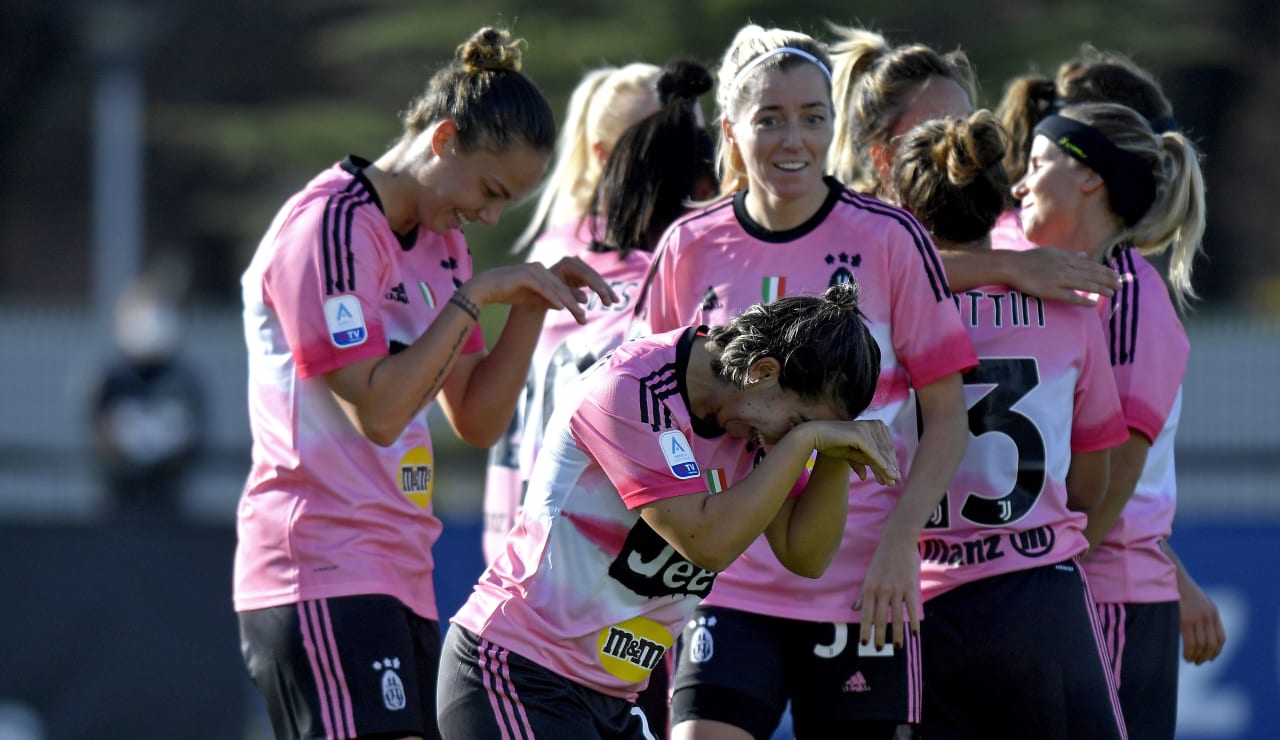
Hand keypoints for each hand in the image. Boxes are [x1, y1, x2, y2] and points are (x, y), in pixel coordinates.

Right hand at [467, 258, 616, 323]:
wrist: (484, 289)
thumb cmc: (508, 293)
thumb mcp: (533, 298)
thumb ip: (549, 299)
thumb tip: (566, 304)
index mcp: (544, 272)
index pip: (566, 284)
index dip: (580, 294)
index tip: (590, 307)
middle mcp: (541, 268)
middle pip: (565, 285)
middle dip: (579, 299)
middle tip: (589, 314)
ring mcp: (533, 270)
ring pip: (556, 288)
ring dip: (569, 302)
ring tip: (580, 315)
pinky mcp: (524, 276)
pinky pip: (542, 288)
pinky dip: (553, 297)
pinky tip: (562, 307)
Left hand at [547, 255, 619, 322]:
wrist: (538, 290)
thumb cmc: (543, 294)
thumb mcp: (555, 295)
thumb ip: (570, 296)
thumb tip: (585, 300)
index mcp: (566, 264)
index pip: (585, 274)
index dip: (596, 285)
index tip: (605, 294)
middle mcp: (574, 261)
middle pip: (593, 275)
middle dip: (603, 289)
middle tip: (611, 302)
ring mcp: (579, 266)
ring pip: (596, 278)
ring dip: (606, 291)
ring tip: (615, 302)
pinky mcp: (582, 273)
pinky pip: (595, 282)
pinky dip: (603, 291)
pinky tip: (612, 300)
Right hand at [807, 420, 899, 485]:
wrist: (814, 435)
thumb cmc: (831, 443)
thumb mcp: (850, 454)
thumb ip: (860, 461)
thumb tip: (864, 476)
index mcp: (874, 426)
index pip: (885, 447)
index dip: (890, 463)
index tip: (893, 477)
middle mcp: (873, 424)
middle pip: (885, 450)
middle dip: (890, 467)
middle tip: (895, 482)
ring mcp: (867, 428)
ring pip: (880, 452)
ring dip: (887, 468)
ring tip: (891, 481)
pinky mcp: (860, 434)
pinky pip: (872, 451)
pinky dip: (880, 462)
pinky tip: (886, 471)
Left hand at [853, 536, 918, 649]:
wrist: (897, 543)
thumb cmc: (881, 560)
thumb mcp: (868, 576)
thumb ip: (863, 595)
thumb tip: (855, 609)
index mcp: (869, 589)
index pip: (866, 614)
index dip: (865, 630)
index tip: (864, 643)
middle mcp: (882, 591)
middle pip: (880, 619)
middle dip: (879, 636)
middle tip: (878, 649)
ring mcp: (897, 590)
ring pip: (897, 617)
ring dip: (897, 634)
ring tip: (896, 647)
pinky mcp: (910, 588)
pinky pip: (912, 609)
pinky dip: (914, 623)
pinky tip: (914, 634)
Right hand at [1008, 247, 1120, 305]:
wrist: (1012, 266)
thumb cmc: (1030, 259)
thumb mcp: (1052, 252)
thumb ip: (1070, 254)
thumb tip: (1085, 254)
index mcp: (1067, 258)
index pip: (1091, 265)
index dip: (1105, 271)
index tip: (1116, 275)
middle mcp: (1066, 268)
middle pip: (1091, 274)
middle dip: (1108, 280)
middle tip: (1121, 285)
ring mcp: (1059, 279)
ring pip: (1084, 284)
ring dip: (1100, 289)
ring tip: (1113, 293)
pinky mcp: (1051, 290)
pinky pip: (1070, 296)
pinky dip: (1083, 300)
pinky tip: (1093, 303)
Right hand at [1178, 576, 1225, 664]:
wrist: (1170, 576)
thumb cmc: (1179, 588)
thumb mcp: (1196, 600)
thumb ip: (1201, 614)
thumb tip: (1199, 631)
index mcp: (1213, 611)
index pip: (1221, 638)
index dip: (1217, 651)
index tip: (1210, 658)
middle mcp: (1208, 616)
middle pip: (1212, 644)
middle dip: (1207, 656)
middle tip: (1199, 662)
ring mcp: (1197, 619)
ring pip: (1202, 646)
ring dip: (1197, 657)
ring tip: (1191, 661)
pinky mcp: (1185, 621)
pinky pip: (1191, 643)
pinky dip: (1189, 653)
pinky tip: (1186, 657)